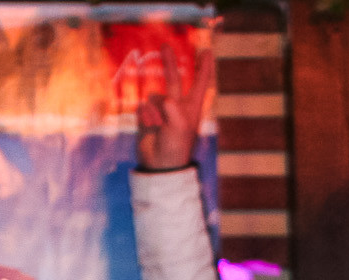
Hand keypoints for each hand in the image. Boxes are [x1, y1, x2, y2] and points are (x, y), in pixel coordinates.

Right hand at [137, 40, 212, 171]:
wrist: (159, 165)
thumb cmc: (175, 147)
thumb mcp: (179, 128)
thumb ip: (173, 110)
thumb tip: (164, 100)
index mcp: (191, 107)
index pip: (200, 82)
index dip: (203, 67)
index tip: (206, 51)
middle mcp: (177, 106)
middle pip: (173, 79)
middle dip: (169, 63)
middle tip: (165, 46)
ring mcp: (161, 111)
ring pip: (153, 97)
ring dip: (154, 112)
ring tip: (158, 128)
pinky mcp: (146, 117)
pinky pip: (142, 108)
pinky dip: (145, 117)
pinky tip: (150, 129)